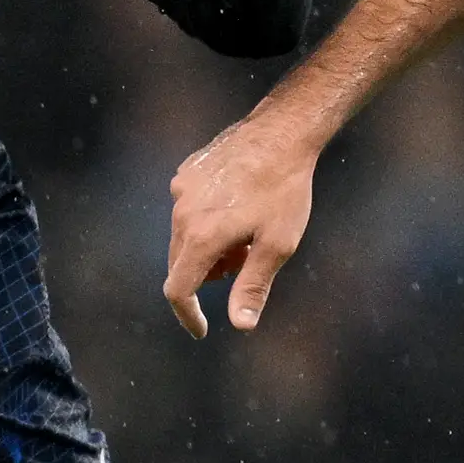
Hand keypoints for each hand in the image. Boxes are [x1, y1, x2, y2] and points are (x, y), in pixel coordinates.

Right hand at [163, 112, 319, 337]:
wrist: (282, 132)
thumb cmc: (285, 191)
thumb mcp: (277, 245)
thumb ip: (253, 286)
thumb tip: (240, 326)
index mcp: (202, 236)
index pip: (178, 290)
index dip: (187, 315)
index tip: (201, 329)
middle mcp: (183, 213)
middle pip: (181, 264)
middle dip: (209, 276)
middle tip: (247, 262)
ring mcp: (182, 189)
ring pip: (184, 237)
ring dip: (209, 248)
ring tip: (247, 234)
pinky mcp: (187, 172)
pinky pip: (188, 210)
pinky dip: (206, 222)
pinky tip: (238, 208)